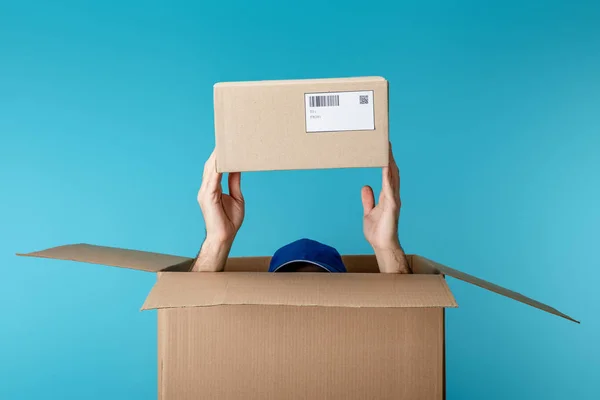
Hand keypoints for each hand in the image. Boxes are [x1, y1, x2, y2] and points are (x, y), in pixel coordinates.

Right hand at [197, 150, 243, 247]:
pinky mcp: (207, 196)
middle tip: (226, 138)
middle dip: (218, 152)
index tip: (226, 144)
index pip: (215, 168)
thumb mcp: (236, 197)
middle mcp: (206, 188)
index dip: (220, 156)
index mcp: (212, 188)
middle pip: (211, 165)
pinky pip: (212, 178)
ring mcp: (205, 192)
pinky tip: (222, 159)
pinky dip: (217, 168)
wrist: (224, 237)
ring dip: (217, 156)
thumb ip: (234, 182)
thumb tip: (237, 167)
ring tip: (225, 144)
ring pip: (211, 169)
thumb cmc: (229, 220)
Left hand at [361, 143, 409, 272]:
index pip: (388, 175)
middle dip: (390, 157)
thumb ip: (368, 199)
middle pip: (392, 172)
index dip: (387, 162)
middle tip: (387, 142)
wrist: (382, 245)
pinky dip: (388, 177)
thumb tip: (366, 186)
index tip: (385, 149)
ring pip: (393, 177)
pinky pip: (390, 189)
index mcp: (387, 196)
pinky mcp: (392, 206)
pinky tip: (386, 168)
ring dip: (390, 163)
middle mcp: (392, 195)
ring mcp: (393, 200)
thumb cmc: (378, 231)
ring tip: (387, 150)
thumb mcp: (368, 212)